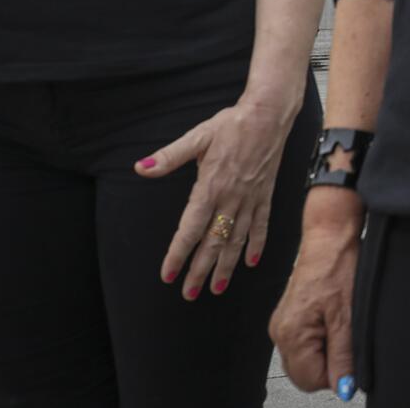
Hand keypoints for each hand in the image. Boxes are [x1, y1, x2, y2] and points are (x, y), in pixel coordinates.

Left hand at [138, 98, 295, 299]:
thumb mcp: (197, 137)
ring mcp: (250, 199)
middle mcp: (231, 198)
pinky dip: (257, 245)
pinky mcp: (265, 195)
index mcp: (211, 186)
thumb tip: (140, 168)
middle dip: (200, 270)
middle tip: (189, 293)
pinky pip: (261, 225)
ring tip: (217, 288)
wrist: (269, 115)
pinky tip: (250, 262)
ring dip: (226, 266)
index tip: (169, 275)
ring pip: (236, 240)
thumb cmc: (231, 124)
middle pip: (214, 242)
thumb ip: (169, 157)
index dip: (179, 254)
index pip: (191, 229)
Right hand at [270, 190, 362, 399]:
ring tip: (338, 321)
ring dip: (325, 349)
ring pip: (305, 359)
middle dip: (328, 363)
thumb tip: (345, 387)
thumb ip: (344, 355)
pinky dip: (321, 338)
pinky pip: (304, 343)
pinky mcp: (289, 317)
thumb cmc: (337, 265)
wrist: (330, 235)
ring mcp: (283, 324)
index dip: (335, 373)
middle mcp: (280, 331)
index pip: (310, 380)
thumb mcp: (348, 315)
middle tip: (344, 333)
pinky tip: (332, 317)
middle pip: (305, 373)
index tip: (349, 352)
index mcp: (291, 334)